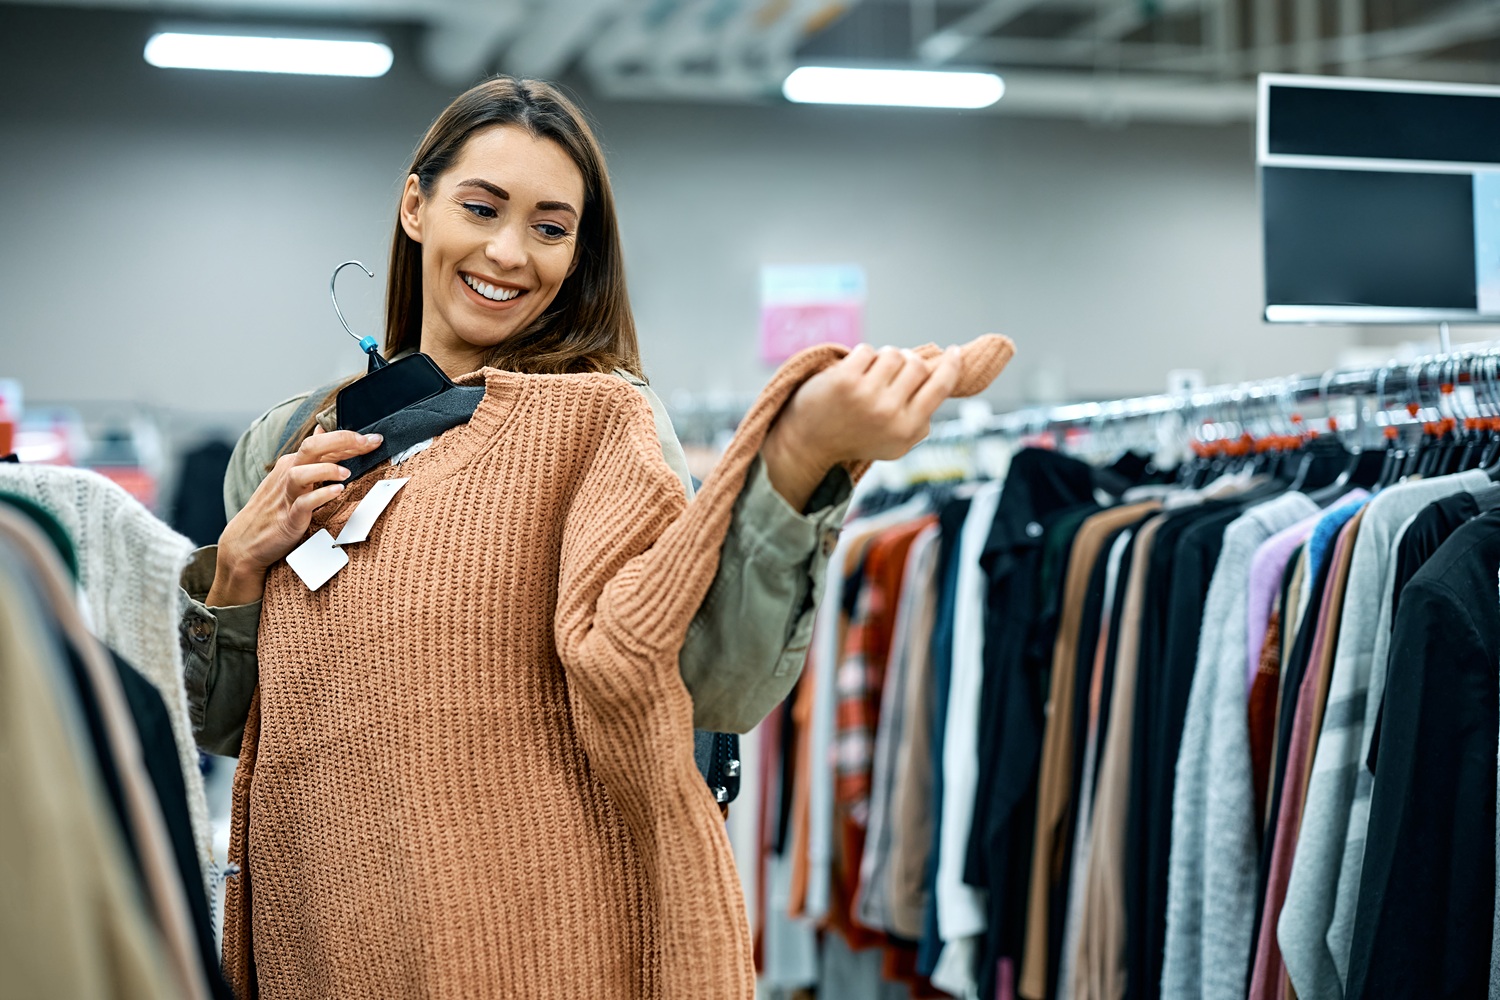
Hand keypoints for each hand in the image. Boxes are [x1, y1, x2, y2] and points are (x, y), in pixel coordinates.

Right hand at [206, 428, 382, 606]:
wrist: (246, 541)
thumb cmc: (275, 507)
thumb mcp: (293, 476)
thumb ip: (313, 457)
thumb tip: (321, 431)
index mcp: (294, 463)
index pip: (323, 443)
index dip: (349, 438)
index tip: (374, 439)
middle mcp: (289, 474)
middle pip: (312, 448)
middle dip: (342, 441)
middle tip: (369, 443)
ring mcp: (287, 496)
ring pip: (302, 473)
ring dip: (326, 470)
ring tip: (347, 473)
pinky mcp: (289, 518)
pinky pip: (304, 504)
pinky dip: (320, 496)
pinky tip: (337, 492)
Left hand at [762, 344, 961, 510]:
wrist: (809, 442)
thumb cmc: (856, 439)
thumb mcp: (896, 444)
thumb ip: (922, 422)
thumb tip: (941, 386)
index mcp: (907, 429)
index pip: (940, 388)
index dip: (951, 366)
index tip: (955, 352)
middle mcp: (889, 412)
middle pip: (917, 366)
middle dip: (909, 362)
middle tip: (898, 369)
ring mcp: (866, 395)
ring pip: (893, 354)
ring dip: (886, 358)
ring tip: (873, 372)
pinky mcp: (844, 380)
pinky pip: (867, 351)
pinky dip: (863, 357)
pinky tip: (854, 372)